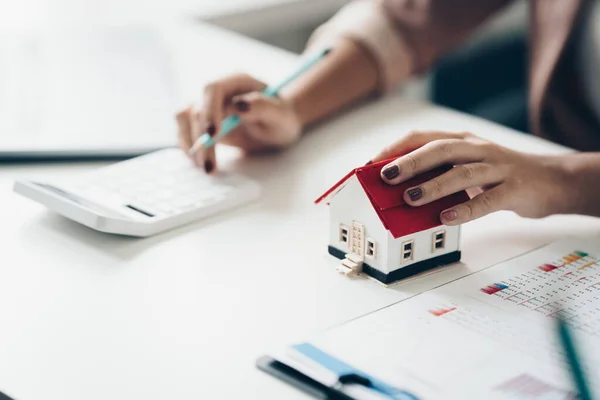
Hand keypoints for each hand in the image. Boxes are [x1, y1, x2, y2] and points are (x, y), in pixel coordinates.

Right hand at [176, 74, 301, 172]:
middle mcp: (219, 92)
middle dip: (200, 139)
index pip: (213, 90)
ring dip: (189, 144)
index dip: (209, 111)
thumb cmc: (282, 117)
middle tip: (209, 166)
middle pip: (196, 109)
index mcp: (237, 82)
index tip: (213, 135)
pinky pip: (185, 131)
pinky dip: (189, 148)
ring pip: (184, 119)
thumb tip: (238, 105)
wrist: (278, 125)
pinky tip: (201, 163)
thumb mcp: (281, 115)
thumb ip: (263, 106)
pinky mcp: (202, 123)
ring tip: (205, 167)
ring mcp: (208, 107)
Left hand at [370, 131, 570, 224]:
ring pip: (461, 172)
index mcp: (462, 141)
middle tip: (385, 176)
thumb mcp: (467, 167)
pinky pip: (487, 200)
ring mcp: (497, 168)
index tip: (370, 164)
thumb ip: (438, 173)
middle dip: (410, 162)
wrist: (553, 180)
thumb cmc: (499, 175)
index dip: (395, 148)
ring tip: (410, 198)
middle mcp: (478, 149)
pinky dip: (465, 209)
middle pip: (440, 149)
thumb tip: (398, 189)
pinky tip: (446, 218)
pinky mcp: (514, 189)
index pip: (423, 136)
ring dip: (433, 185)